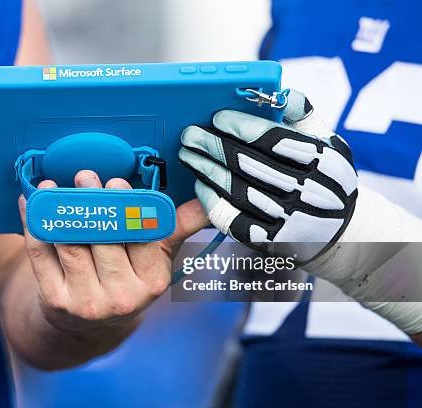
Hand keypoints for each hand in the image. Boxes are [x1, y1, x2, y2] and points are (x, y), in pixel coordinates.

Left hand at [17, 170, 207, 338]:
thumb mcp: (156, 258)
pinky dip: (34, 226)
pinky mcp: (55, 301)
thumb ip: (178, 227)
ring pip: (71, 246)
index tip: (118, 184)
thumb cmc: (126, 278)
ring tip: (53, 186)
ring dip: (60, 211)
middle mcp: (122, 297)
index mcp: (152, 281)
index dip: (128, 210)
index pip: (141, 239)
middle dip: (94, 204)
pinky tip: (30, 203)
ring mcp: (86, 302)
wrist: (88, 325)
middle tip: (85, 175)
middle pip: (105, 240)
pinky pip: (42, 256)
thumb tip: (208, 203)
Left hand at [178, 89, 357, 261]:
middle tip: (190, 135)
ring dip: (207, 170)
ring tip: (188, 155)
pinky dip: (212, 200)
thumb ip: (303, 117)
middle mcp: (307, 193)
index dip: (241, 127)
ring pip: (237, 190)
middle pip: (249, 164)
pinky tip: (200, 184)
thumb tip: (280, 93)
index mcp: (323, 162)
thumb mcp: (329, 144)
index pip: (274, 140)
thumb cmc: (327, 178)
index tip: (218, 118)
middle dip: (213, 146)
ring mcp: (288, 220)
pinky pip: (232, 219)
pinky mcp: (271, 241)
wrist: (343, 231)